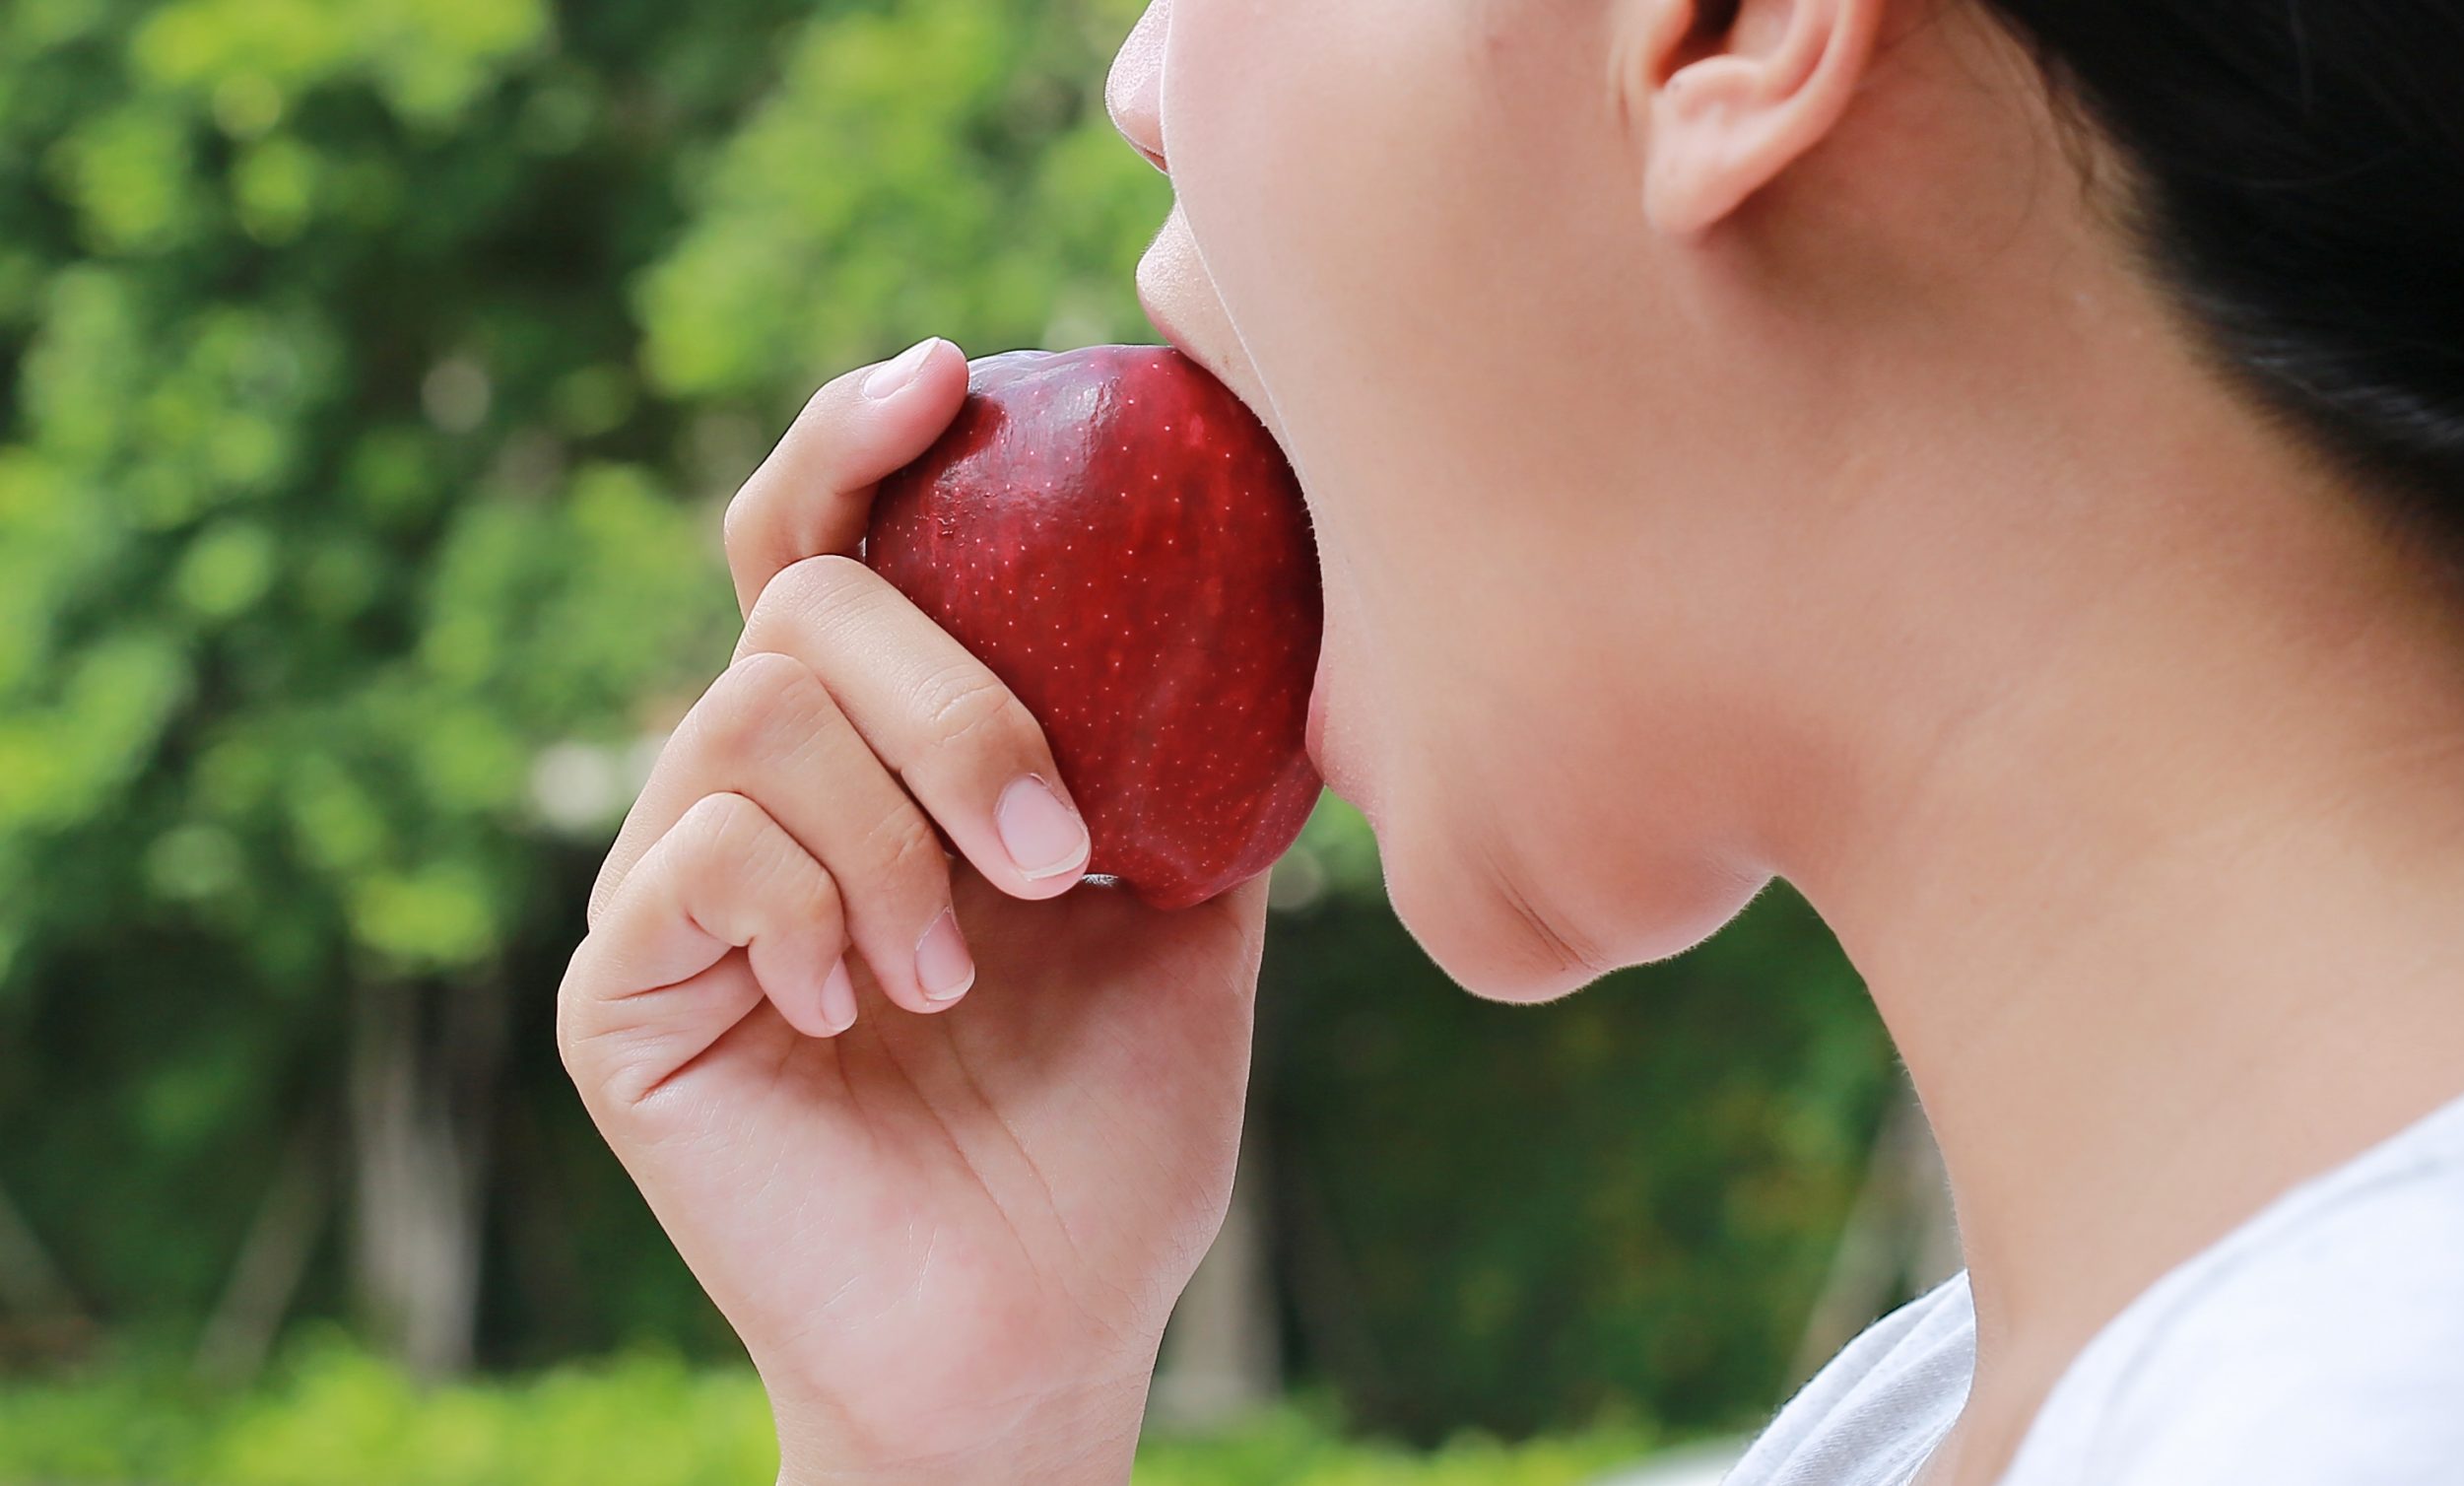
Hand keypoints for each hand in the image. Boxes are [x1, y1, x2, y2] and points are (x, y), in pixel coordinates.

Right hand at [557, 339, 1269, 1483]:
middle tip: (1059, 850)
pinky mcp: (622, 990)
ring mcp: (679, 886)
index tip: (949, 378)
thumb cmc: (1111, 1128)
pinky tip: (864, 1007)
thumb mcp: (1185, 915)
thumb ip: (1187, 759)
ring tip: (966, 967)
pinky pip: (693, 853)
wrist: (1039, 1327)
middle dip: (950, 698)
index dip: (860, 441)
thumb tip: (1278, 599)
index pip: (832, 547)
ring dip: (895, 831)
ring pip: (750, 714)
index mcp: (881, 757)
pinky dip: (807, 903)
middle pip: (800, 605)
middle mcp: (762, 792)